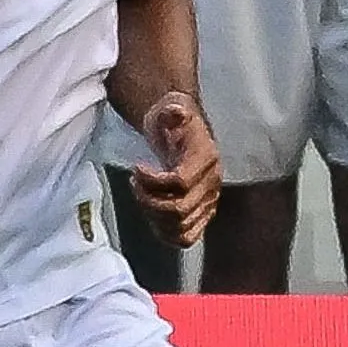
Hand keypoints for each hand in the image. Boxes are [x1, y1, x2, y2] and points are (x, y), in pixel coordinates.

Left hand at [130, 91, 219, 245]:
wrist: (183, 132)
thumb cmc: (173, 122)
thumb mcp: (170, 109)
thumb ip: (172, 111)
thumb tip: (176, 112)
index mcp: (206, 158)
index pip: (181, 182)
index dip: (153, 180)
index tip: (137, 168)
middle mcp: (212, 184)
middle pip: (180, 208)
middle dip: (149, 200)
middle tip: (135, 184)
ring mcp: (208, 202)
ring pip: (182, 227)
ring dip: (154, 216)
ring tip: (142, 196)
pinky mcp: (201, 214)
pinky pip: (187, 237)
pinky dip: (166, 233)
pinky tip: (152, 216)